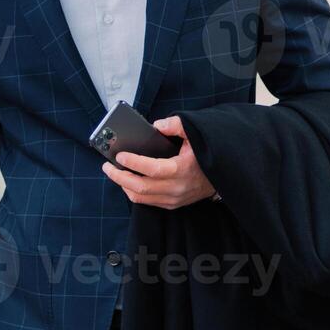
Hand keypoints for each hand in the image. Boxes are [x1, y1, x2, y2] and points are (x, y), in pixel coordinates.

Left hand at [102, 115, 216, 208]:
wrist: (223, 176)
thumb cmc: (206, 153)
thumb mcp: (196, 133)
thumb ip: (177, 125)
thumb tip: (157, 125)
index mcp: (182, 170)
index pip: (152, 169)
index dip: (134, 162)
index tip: (119, 155)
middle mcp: (177, 188)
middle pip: (140, 187)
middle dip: (119, 177)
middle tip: (107, 166)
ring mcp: (174, 199)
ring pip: (141, 197)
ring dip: (124, 186)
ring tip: (114, 172)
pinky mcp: (172, 204)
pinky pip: (147, 201)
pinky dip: (134, 192)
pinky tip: (127, 181)